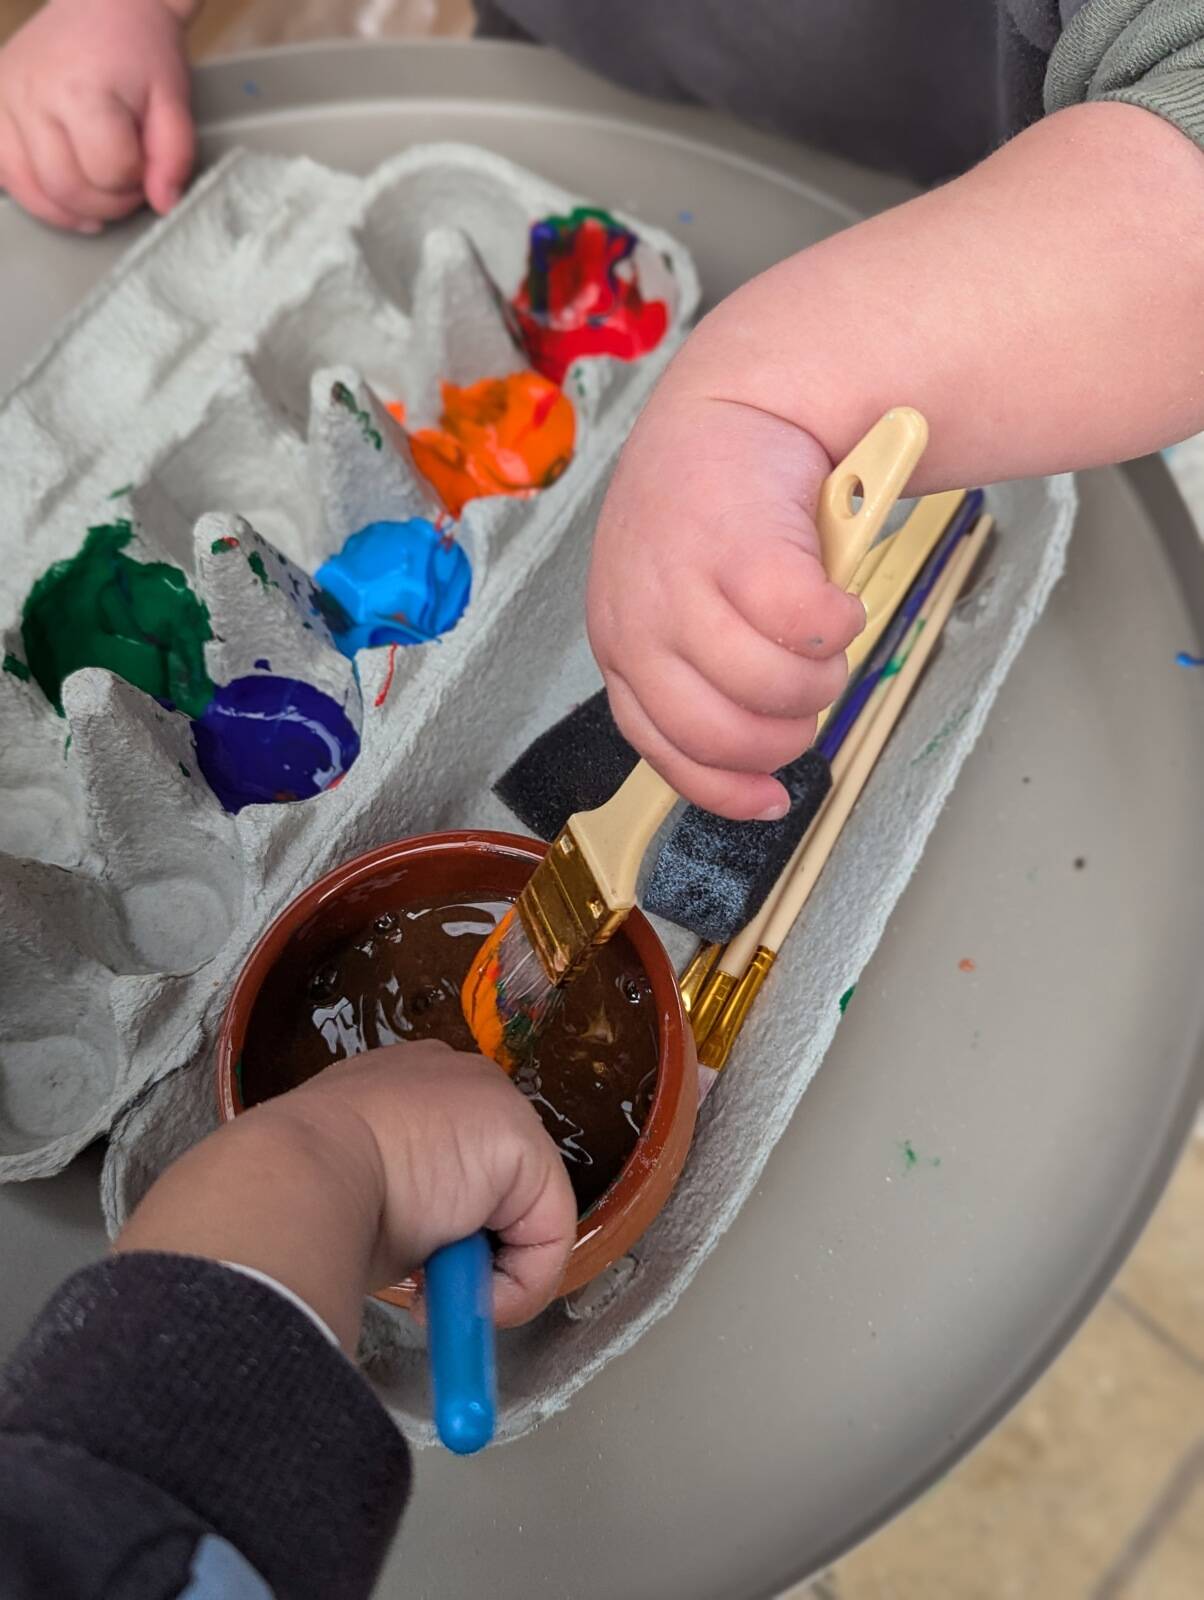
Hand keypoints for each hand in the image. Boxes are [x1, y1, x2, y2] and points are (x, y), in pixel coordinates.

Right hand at [0, 0, 195, 232]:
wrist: (105, 0)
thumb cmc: (140, 48)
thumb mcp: (173, 101)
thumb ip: (174, 156)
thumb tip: (164, 204)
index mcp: (80, 91)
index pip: (109, 173)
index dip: (136, 185)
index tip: (146, 170)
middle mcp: (32, 95)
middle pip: (67, 188)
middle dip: (106, 203)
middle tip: (125, 185)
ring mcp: (4, 99)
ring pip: (30, 189)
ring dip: (69, 208)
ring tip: (96, 197)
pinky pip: (2, 170)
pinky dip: (32, 192)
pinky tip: (58, 191)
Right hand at [117, 1041, 577, 1350]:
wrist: (292, 1176)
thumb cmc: (292, 1188)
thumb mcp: (337, 1178)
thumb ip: (376, 1189)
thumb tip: (385, 1235)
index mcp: (397, 1080)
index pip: (444, 1150)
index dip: (433, 1215)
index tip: (402, 1258)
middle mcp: (451, 1077)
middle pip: (491, 1176)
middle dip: (462, 1243)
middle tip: (415, 1280)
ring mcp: (493, 1101)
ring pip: (522, 1213)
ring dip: (481, 1271)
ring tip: (423, 1287)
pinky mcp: (522, 1143)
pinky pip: (547, 1238)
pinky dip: (515, 1289)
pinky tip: (450, 1292)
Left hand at [587, 383, 864, 819]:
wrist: (731, 405)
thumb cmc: (712, 514)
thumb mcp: (677, 603)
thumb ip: (698, 673)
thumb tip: (756, 769)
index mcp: (621, 646)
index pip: (663, 749)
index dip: (726, 788)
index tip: (771, 799)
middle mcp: (637, 622)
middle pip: (721, 734)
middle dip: (786, 733)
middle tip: (811, 691)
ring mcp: (684, 585)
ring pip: (774, 688)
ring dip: (821, 675)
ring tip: (826, 635)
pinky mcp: (745, 548)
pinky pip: (814, 628)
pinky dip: (843, 621)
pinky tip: (838, 594)